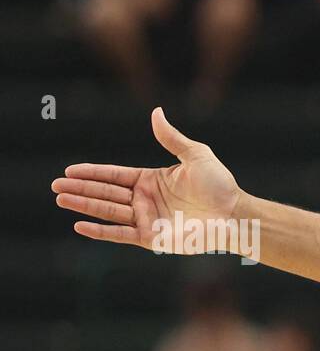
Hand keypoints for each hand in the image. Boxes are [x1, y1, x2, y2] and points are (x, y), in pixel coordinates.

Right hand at [52, 108, 240, 250]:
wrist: (234, 215)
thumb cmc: (220, 185)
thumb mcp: (196, 154)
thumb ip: (171, 137)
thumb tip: (156, 112)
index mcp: (151, 180)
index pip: (114, 175)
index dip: (92, 172)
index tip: (69, 170)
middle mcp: (145, 200)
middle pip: (106, 193)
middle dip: (80, 189)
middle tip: (55, 186)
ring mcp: (147, 219)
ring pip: (108, 211)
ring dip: (84, 205)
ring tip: (61, 199)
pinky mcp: (152, 238)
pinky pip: (121, 234)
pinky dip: (100, 231)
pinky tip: (79, 226)